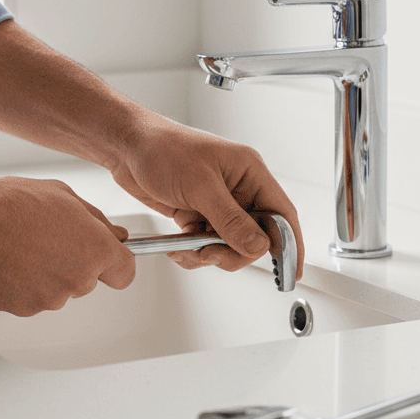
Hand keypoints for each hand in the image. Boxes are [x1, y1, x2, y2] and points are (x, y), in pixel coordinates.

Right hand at [0, 160, 135, 317]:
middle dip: (73, 263)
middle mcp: (78, 279)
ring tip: (21, 247)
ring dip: (45, 275)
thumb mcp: (65, 196)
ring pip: (57, 290)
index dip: (115, 264)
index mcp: (96, 250)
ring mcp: (50, 298)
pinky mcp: (23, 309)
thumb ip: (98, 221)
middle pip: (87, 280)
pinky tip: (8, 262)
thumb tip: (116, 234)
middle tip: (46, 240)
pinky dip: (21, 286)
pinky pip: (30, 300)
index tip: (107, 259)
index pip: (124, 272)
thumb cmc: (12, 204)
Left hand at [110, 116, 304, 276]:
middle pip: (256, 236)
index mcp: (250, 172)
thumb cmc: (163, 148)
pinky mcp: (198, 213)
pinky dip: (194, 252)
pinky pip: (207, 243)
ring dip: (210, 254)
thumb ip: (231, 220)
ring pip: (230, 244)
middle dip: (235, 252)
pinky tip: (179, 248)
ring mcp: (217, 203)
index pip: (282, 213)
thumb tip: (258, 246)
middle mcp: (238, 189)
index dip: (291, 243)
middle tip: (212, 255)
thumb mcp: (200, 186)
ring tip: (189, 250)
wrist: (127, 146)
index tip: (292, 272)